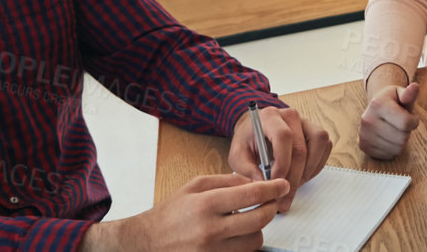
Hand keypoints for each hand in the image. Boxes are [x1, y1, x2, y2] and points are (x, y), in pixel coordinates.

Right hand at [79, 173, 285, 251]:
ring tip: (249, 221)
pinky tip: (237, 235)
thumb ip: (226, 181)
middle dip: (269, 209)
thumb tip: (253, 182)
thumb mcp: (194, 186)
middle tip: (270, 203)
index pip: (251, 195)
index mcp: (206, 205)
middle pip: (258, 221)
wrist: (145, 242)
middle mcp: (210, 230)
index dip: (272, 188)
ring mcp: (211, 251)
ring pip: (253, 242)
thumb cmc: (170, 212)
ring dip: (257, 230)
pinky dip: (244, 245)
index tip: (282, 185)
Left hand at [229, 104, 330, 213]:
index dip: (283, 162)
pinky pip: (325, 147)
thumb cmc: (247, 141)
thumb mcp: (237, 156)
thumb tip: (265, 186)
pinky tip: (301, 176)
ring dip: (308, 170)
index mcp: (269, 117)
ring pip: (319, 144)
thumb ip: (248, 170)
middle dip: (293, 178)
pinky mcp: (314, 130)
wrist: (255, 130)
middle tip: (285, 199)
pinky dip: (316, 166)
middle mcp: (290, 116)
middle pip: (301, 147)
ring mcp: (305, 122)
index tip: (276, 183)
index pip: (283, 136)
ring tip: (293, 185)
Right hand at [358, 80, 419, 160]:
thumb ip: (409, 94)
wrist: (376, 107)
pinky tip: (388, 137)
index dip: (413, 121)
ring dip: (400, 141)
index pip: (405, 123)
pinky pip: (389, 155)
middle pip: (401, 138)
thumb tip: (415, 87)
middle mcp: (368, 120)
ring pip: (396, 148)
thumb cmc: (392, 101)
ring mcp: (364, 134)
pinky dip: (393, 148)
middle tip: (401, 123)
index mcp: (377, 104)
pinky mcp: (364, 146)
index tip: (411, 117)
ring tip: (395, 129)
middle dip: (407, 132)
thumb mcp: (401, 94)